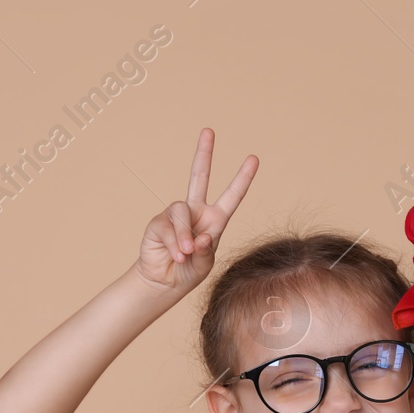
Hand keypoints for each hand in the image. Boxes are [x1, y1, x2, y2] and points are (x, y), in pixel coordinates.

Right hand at [133, 127, 257, 294]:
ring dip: (184, 236)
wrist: (165, 282)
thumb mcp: (204, 264)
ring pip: (182, 212)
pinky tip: (177, 256)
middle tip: (209, 130)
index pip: (232, 196)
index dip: (243, 178)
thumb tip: (200, 236)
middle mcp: (196, 211)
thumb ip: (205, 250)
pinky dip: (174, 244)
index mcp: (215, 220)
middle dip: (204, 154)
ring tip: (185, 255)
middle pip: (199, 177)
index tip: (254, 158)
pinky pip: (168, 228)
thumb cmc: (189, 272)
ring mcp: (177, 215)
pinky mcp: (159, 222)